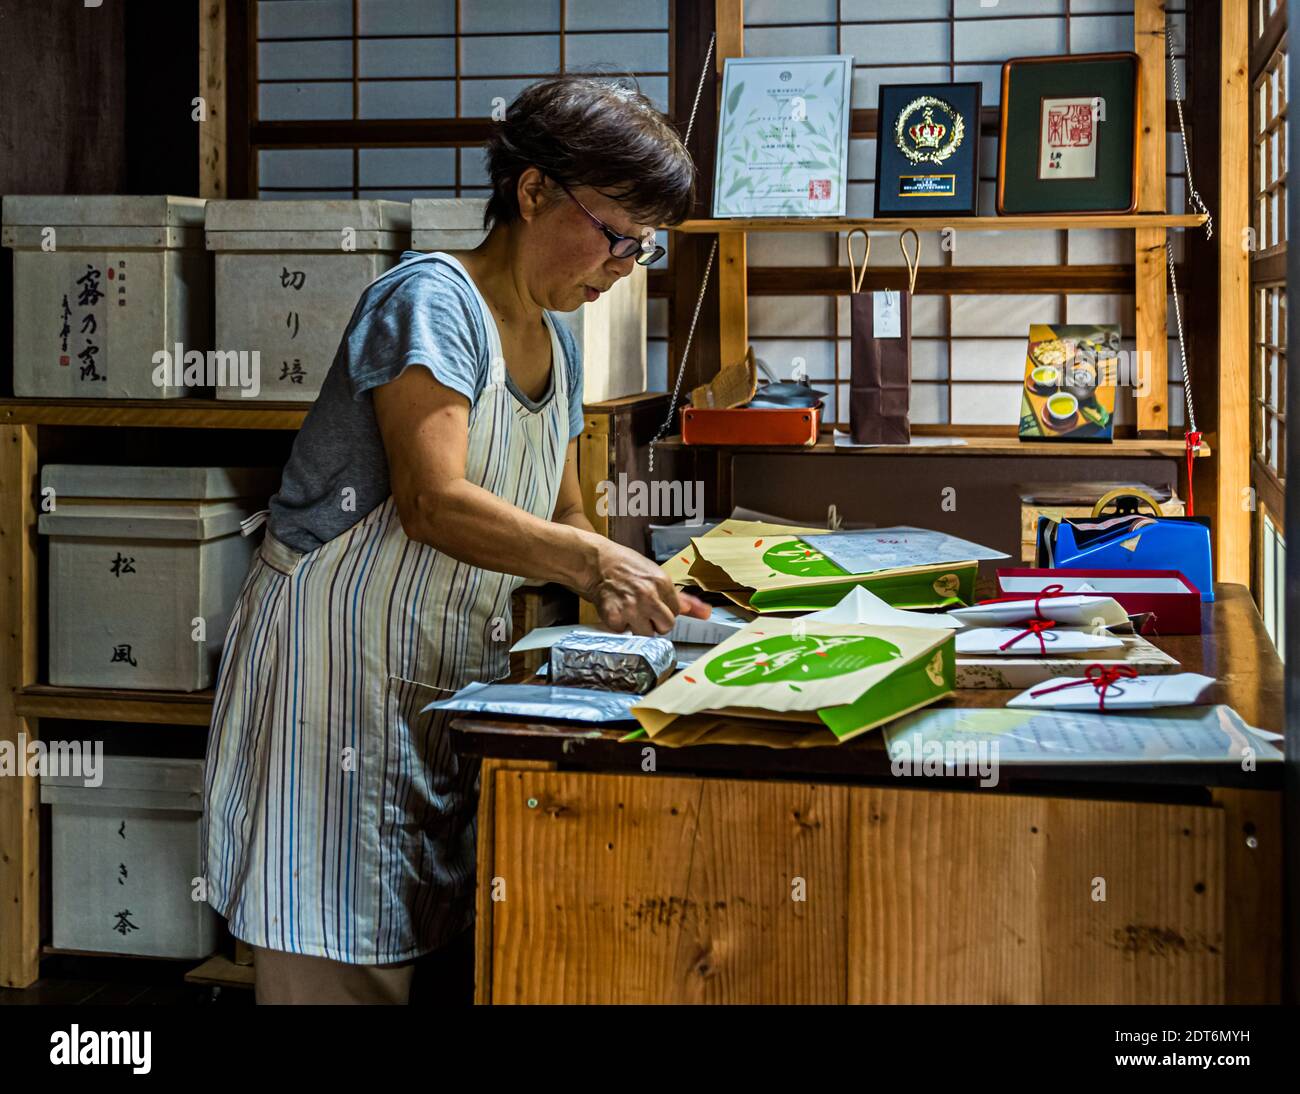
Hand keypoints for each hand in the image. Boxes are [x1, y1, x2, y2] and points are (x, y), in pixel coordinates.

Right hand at [586, 540, 711, 635]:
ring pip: (647, 634)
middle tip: (642, 611)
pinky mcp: (614, 616)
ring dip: (637, 627)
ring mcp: (632, 607)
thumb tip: (706, 613)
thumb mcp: (655, 574)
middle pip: (666, 627)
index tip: (654, 604)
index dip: (664, 610)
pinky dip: (618, 625)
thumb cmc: (623, 565)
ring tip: (629, 611)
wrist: (594, 561)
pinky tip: (616, 610)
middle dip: (655, 623)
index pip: (676, 612)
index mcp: (662, 583)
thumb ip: (680, 597)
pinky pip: (623, 632)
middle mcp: (649, 596)